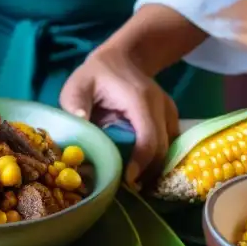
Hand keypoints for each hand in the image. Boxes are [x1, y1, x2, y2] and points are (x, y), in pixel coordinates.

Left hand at [60, 48, 179, 187]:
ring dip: (155, 167)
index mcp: (139, 100)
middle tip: (129, 188)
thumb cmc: (97, 73)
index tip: (127, 180)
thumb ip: (76, 103)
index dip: (141, 163)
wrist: (124, 57)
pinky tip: (143, 169)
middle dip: (149, 172)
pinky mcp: (170, 116)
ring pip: (170, 147)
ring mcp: (169, 111)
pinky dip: (159, 157)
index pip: (149, 139)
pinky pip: (170, 142)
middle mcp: (160, 106)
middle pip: (163, 149)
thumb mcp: (79, 84)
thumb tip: (80, 123)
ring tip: (135, 182)